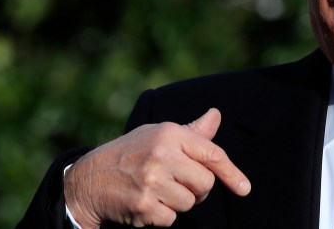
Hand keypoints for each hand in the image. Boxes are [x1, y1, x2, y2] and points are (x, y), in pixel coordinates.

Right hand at [64, 108, 250, 227]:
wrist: (88, 179)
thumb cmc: (130, 153)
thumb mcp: (158, 134)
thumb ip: (191, 132)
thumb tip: (216, 115)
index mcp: (169, 133)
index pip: (212, 154)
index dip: (232, 173)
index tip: (245, 189)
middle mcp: (162, 154)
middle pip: (206, 184)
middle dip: (197, 190)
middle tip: (177, 184)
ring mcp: (152, 180)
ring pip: (189, 203)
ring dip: (177, 203)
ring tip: (157, 191)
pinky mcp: (143, 205)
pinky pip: (172, 219)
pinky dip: (162, 217)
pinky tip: (146, 203)